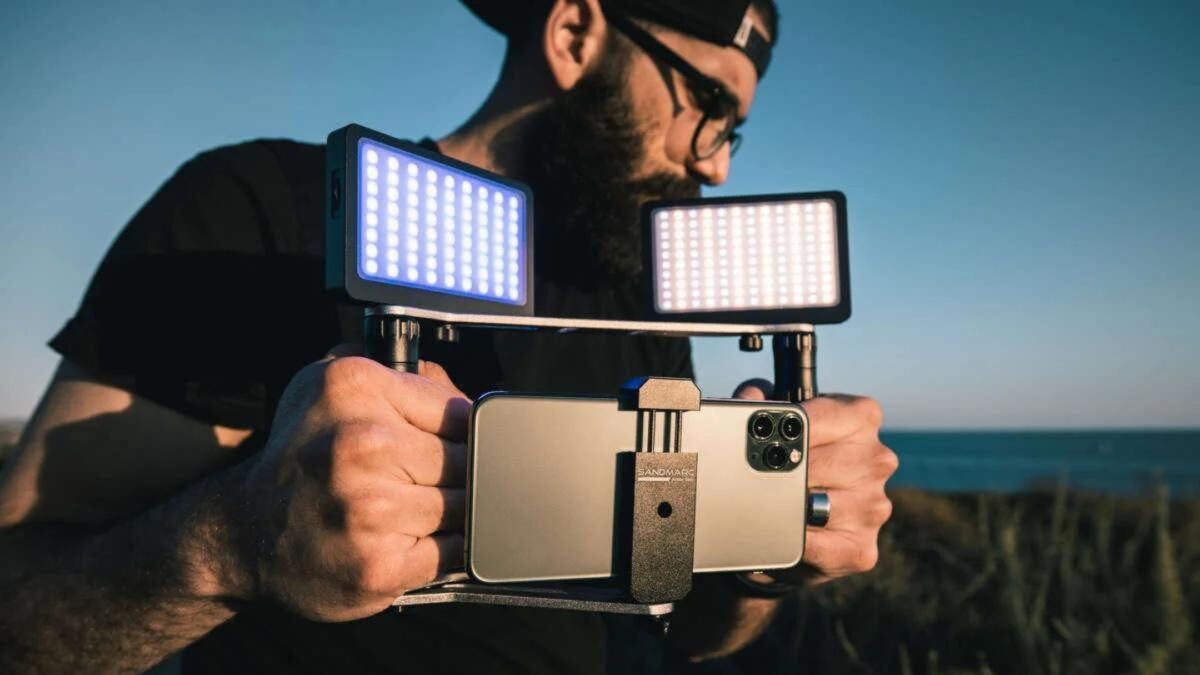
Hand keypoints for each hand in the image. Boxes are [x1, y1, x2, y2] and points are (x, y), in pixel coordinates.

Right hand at [225, 351, 470, 621]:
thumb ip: (406, 378)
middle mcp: (360, 444)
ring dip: (451, 513)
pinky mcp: (379, 565)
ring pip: (466, 505)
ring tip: (410, 510)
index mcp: (354, 388)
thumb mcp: (334, 389)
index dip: (461, 432)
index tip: (445, 444)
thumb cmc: (302, 459)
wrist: (244, 532)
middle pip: (466, 458)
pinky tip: (414, 539)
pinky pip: (455, 551)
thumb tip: (474, 395)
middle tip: (420, 480)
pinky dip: (448, 548)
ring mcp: (371, 508)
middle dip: (456, 473)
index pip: (459, 409)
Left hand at [732, 381, 897, 584]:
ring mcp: (874, 506)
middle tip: (755, 477)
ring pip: (811, 507)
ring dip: (782, 508)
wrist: (804, 512)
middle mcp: (877, 460)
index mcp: (861, 418)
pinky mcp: (862, 548)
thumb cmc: (794, 458)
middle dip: (777, 473)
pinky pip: (815, 547)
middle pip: (811, 465)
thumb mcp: (776, 419)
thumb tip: (748, 399)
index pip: (817, 418)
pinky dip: (788, 542)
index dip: (783, 429)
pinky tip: (778, 532)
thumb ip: (757, 399)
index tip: (759, 440)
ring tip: (767, 504)